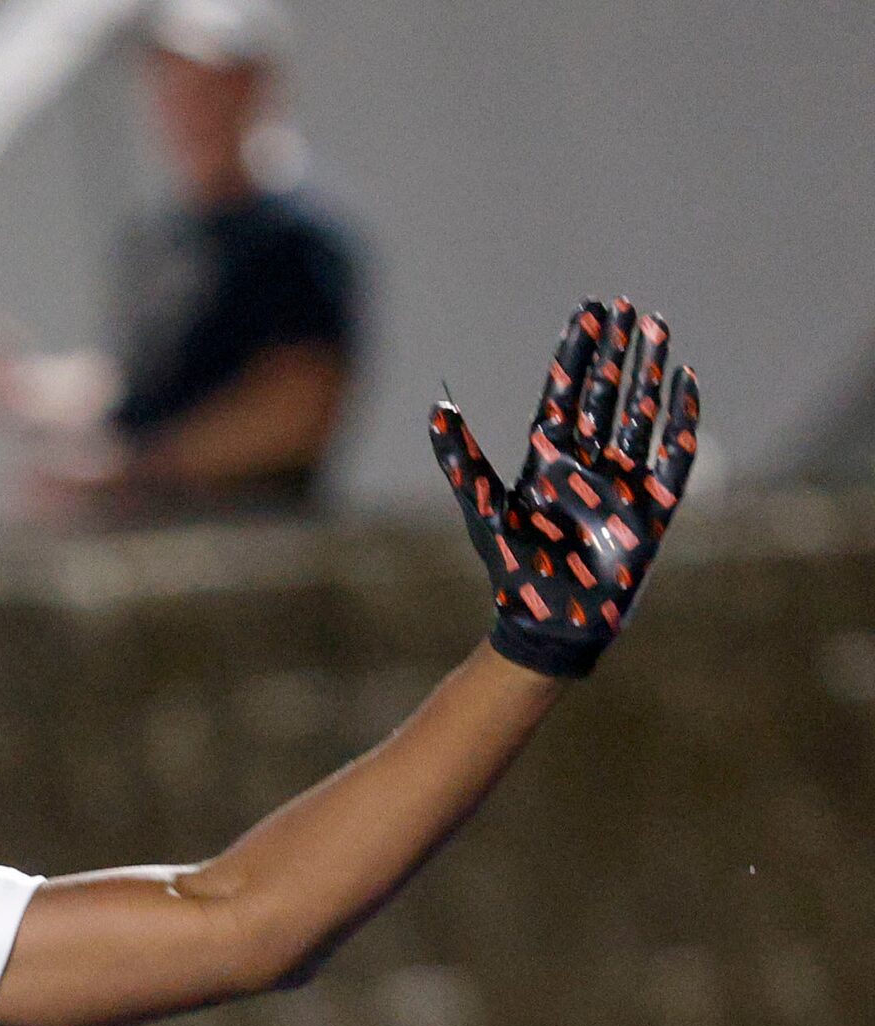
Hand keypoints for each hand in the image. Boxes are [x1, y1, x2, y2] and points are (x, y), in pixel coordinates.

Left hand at [430, 296, 699, 677]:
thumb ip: (462, 460)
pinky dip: (680, 421)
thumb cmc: (514, 571)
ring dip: (649, 373)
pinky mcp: (652, 508)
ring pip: (639, 414)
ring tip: (658, 328)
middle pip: (605, 395)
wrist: (549, 622)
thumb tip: (437, 407)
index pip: (565, 394)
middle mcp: (586, 465)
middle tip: (626, 305)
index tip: (586, 312)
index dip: (575, 354)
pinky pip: (671, 457)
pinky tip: (687, 384)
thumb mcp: (483, 510)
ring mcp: (622, 483)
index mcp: (547, 462)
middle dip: (615, 351)